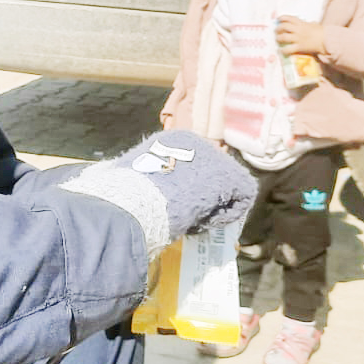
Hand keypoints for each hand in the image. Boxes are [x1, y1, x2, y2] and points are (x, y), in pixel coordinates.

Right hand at [57, 132, 256, 254]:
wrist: (135, 202)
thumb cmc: (124, 197)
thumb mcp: (132, 184)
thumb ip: (144, 185)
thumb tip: (134, 196)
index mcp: (170, 142)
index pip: (189, 167)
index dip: (185, 192)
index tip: (174, 209)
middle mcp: (195, 142)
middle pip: (210, 175)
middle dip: (204, 197)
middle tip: (188, 219)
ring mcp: (215, 158)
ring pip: (225, 187)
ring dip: (213, 206)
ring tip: (194, 222)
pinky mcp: (230, 177)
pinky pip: (239, 199)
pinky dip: (226, 214)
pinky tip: (204, 222)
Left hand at [275, 16, 325, 55]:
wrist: (326, 40)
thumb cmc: (322, 32)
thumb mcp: (314, 25)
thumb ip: (309, 24)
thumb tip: (310, 23)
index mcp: (301, 23)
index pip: (289, 18)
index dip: (282, 18)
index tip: (278, 20)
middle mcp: (298, 30)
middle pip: (283, 27)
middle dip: (278, 29)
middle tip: (276, 31)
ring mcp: (298, 38)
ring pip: (283, 37)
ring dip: (278, 38)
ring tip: (277, 39)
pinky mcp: (299, 47)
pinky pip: (288, 49)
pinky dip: (283, 50)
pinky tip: (281, 51)